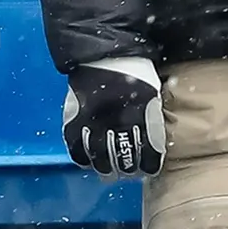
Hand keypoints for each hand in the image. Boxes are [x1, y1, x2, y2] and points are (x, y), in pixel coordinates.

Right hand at [62, 57, 164, 176]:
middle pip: (122, 155)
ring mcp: (92, 119)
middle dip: (126, 168)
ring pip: (98, 154)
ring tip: (109, 173)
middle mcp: (116, 119)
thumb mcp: (153, 94)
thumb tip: (152, 145)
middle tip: (127, 173)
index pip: (147, 148)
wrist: (105, 55)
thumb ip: (151, 119)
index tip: (149, 171)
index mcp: (140, 113)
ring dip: (105, 168)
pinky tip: (88, 162)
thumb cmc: (136, 74)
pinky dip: (81, 157)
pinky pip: (75, 144)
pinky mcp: (74, 117)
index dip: (148, 164)